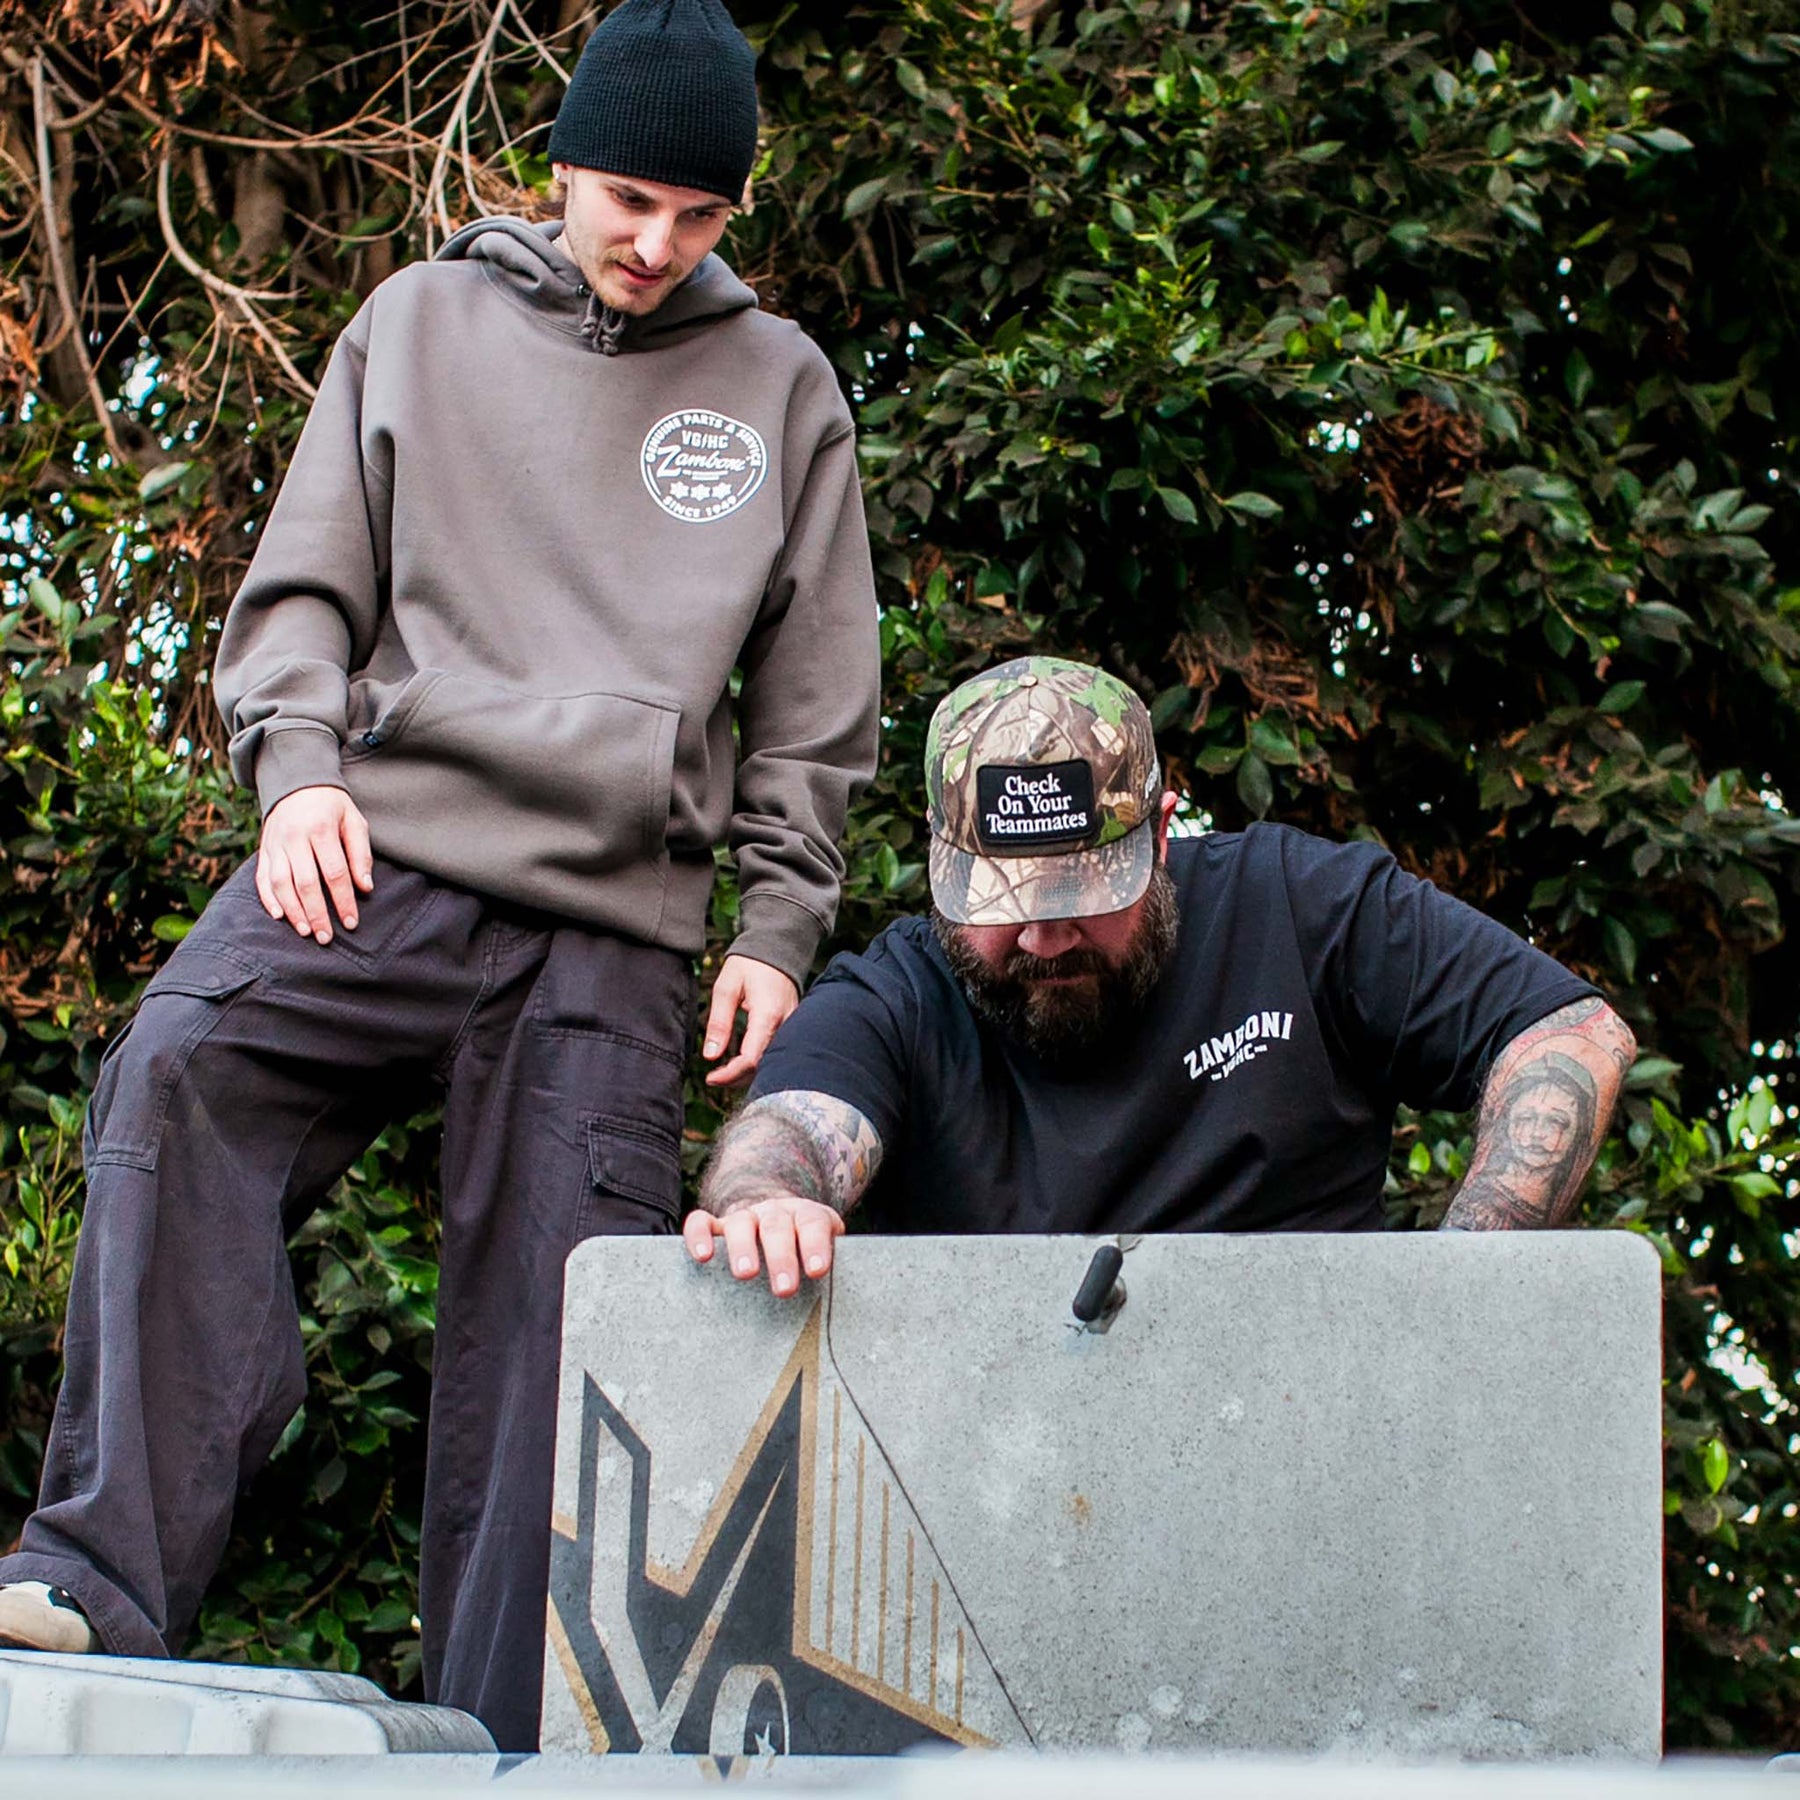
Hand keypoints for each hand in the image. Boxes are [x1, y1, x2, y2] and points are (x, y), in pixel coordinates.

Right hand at [256, 785, 373, 944]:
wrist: (297, 782)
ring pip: (280, 883)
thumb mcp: (354, 821)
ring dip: (292, 910)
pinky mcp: (263, 849)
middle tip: (327, 937)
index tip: (351, 922)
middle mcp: (294, 837)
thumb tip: (365, 887)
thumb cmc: (332, 806)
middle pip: (305, 882)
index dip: (343, 900)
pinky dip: (268, 898)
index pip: (334, 872)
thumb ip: (360, 854)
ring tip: (306, 931)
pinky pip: (261, 877)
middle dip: (317, 913)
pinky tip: (279, 916)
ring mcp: (275, 844)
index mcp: (321, 829)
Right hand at [683, 1196, 844, 1296]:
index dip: (815, 1245)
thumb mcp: (825, 1254)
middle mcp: (775, 1212)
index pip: (813, 1223)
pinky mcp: (717, 1225)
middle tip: (785, 1289)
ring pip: (741, 1223)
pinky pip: (702, 1222)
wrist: (782, 1222)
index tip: (817, 1271)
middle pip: (777, 1226)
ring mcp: (745, 1217)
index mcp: (806, 1216)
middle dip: (782, 1257)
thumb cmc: (806, 1252)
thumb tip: (837, 1309)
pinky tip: (702, 1256)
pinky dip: (699, 1234)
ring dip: (743, 1247)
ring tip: (746, 1274)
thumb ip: (831, 1270)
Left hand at [702, 954, 798, 1086]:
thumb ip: (719, 1022)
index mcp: (768, 1015)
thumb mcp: (726, 987)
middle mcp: (785, 1026)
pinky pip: (777, 1052)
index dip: (730, 1075)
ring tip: (723, 1073)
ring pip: (771, 1063)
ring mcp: (792, 1028)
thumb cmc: (750, 965)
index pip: (751, 1059)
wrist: (778, 948)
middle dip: (737, 1078)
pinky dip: (758, 1063)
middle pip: (763, 1067)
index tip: (711, 1078)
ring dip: (747, 1073)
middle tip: (713, 1078)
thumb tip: (710, 1056)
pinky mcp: (792, 1028)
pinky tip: (740, 1062)